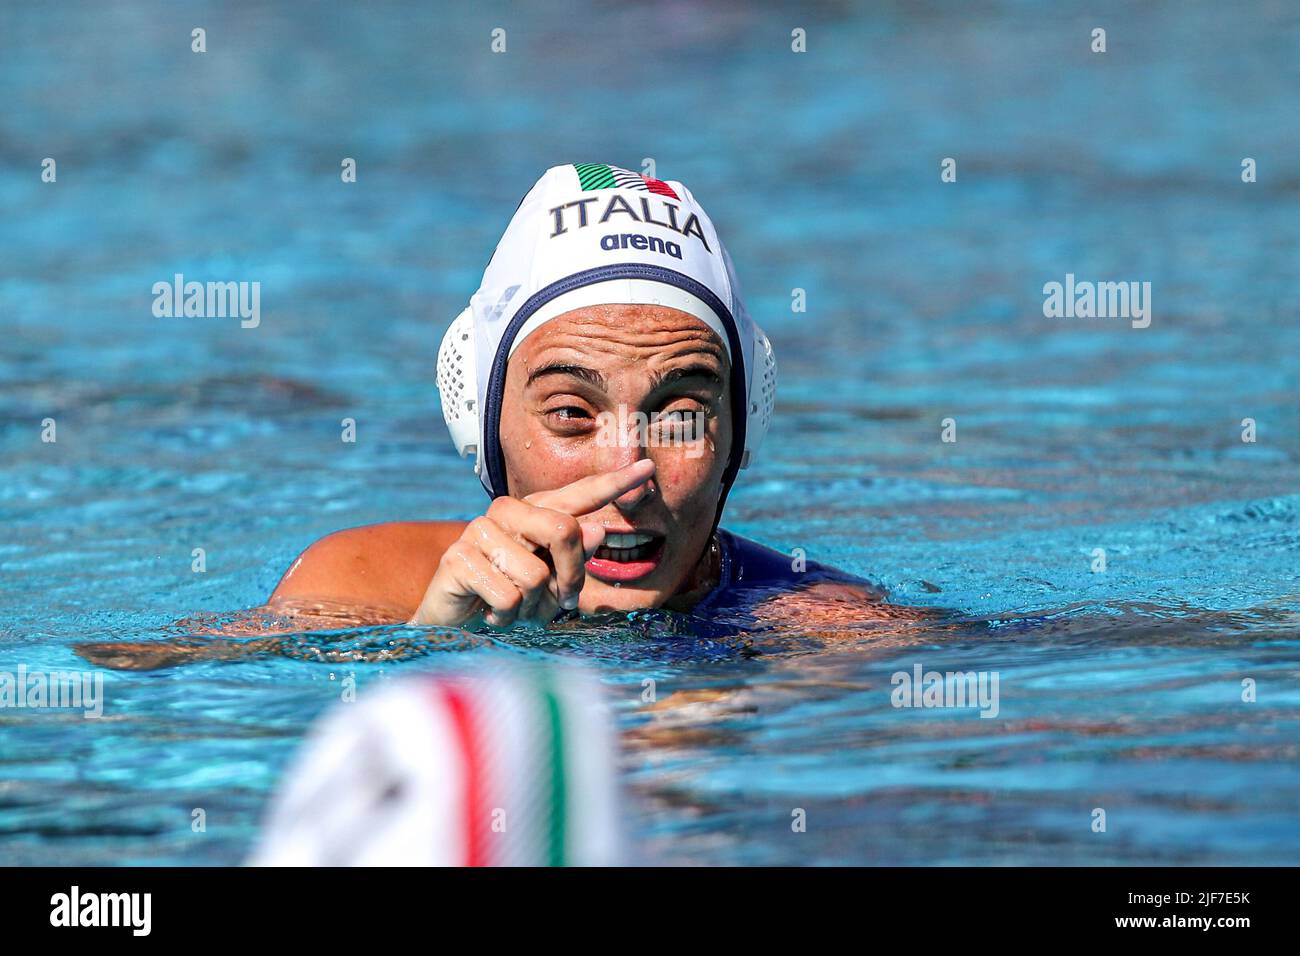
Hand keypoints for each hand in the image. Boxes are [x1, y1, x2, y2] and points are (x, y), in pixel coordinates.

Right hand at [410, 459, 654, 627]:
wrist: (454, 624)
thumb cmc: (511, 600)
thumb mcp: (553, 584)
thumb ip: (575, 558)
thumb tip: (598, 529)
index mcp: (535, 512)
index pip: (580, 493)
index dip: (614, 483)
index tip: (648, 469)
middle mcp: (507, 512)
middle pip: (564, 530)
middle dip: (572, 576)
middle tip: (562, 602)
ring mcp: (479, 532)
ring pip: (536, 574)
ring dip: (532, 606)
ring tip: (513, 608)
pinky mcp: (457, 559)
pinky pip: (508, 597)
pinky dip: (506, 617)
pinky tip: (490, 613)